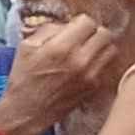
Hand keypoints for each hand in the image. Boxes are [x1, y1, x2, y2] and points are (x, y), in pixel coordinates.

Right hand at [0, 9, 126, 134]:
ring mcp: (90, 74)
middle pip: (104, 34)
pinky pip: (107, 65)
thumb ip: (48, 30)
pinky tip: (86, 64)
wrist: (27, 111)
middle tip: (82, 37)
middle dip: (93, 32)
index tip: (73, 27)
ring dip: (100, 46)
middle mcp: (79, 60)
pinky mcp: (95, 86)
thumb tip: (66, 24)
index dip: (79, 22)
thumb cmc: (23, 79)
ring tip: (87, 50)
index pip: (87, 22)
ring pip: (111, 49)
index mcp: (60, 47)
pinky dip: (100, 61)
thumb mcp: (26, 48)